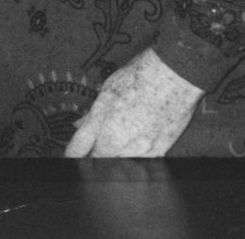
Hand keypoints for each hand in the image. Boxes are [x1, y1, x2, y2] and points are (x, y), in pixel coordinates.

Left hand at [63, 48, 203, 157]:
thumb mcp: (107, 90)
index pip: (76, 150)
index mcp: (99, 122)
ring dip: (113, 161)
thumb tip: (78, 126)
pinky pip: (139, 166)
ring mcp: (136, 151)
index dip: (71, 155)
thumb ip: (92, 114)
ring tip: (119, 147)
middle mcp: (115, 141)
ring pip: (117, 168)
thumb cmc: (139, 77)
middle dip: (93, 158)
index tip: (72, 156)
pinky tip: (135, 149)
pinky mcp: (156, 154)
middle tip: (96, 150)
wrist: (173, 76)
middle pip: (96, 162)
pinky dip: (134, 162)